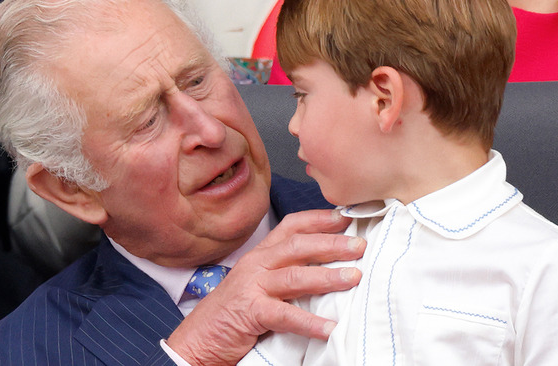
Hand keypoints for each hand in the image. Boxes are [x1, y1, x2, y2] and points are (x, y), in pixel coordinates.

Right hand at [166, 209, 364, 364]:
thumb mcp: (258, 285)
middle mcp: (256, 265)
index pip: (291, 227)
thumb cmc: (233, 313)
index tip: (347, 216)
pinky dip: (308, 322)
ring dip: (327, 277)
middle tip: (360, 245)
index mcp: (260, 256)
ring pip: (295, 276)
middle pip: (298, 246)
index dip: (319, 219)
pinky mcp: (249, 313)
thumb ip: (285, 274)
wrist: (197, 340)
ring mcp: (251, 288)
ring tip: (354, 277)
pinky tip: (329, 328)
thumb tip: (328, 267)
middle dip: (332, 243)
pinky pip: (284, 315)